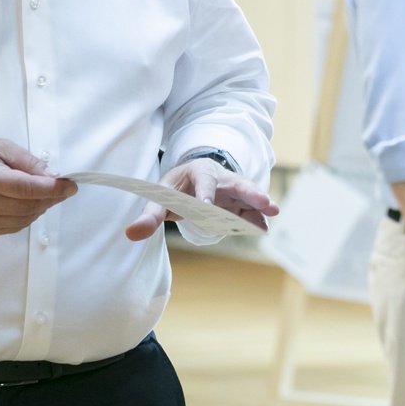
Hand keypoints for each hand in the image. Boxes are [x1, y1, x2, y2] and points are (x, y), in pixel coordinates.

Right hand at [0, 139, 76, 236]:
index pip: (29, 188)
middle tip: (61, 188)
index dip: (54, 188)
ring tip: (41, 193)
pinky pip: (17, 226)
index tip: (71, 186)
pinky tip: (26, 203)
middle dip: (51, 197)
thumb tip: (53, 176)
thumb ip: (27, 161)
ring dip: (41, 206)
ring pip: (27, 218)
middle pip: (32, 205)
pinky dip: (28, 215)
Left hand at [124, 157, 279, 241]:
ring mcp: (231, 189)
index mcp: (197, 171)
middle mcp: (219, 177)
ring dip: (260, 203)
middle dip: (249, 192)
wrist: (187, 181)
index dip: (205, 193)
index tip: (207, 207)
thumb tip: (130, 234)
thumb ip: (149, 216)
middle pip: (235, 182)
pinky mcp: (238, 203)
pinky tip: (264, 228)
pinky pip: (249, 210)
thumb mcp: (160, 198)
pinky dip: (257, 218)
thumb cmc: (173, 188)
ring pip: (248, 194)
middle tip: (263, 201)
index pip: (203, 180)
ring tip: (274, 211)